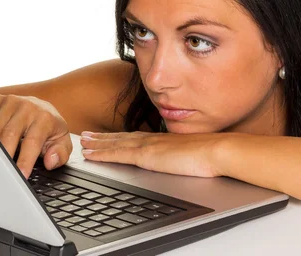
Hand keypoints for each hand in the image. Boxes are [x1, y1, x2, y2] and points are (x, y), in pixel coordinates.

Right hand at [0, 93, 71, 177]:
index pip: (33, 141)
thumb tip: (50, 161)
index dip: (26, 160)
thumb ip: (60, 153)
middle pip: (9, 134)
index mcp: (45, 117)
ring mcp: (10, 102)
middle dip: (4, 156)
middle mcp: (27, 107)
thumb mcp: (61, 140)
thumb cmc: (49, 127)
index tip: (20, 175)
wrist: (38, 106)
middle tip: (0, 174)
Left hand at [80, 131, 224, 177]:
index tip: (106, 136)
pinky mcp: (145, 155)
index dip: (118, 137)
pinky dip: (101, 154)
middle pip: (120, 138)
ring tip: (83, 143)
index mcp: (161, 140)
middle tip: (86, 136)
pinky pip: (117, 154)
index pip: (134, 137)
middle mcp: (151, 139)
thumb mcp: (192, 154)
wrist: (217, 150)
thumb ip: (181, 156)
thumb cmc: (211, 154)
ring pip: (114, 144)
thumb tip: (181, 163)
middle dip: (102, 138)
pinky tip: (90, 155)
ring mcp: (147, 146)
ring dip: (97, 144)